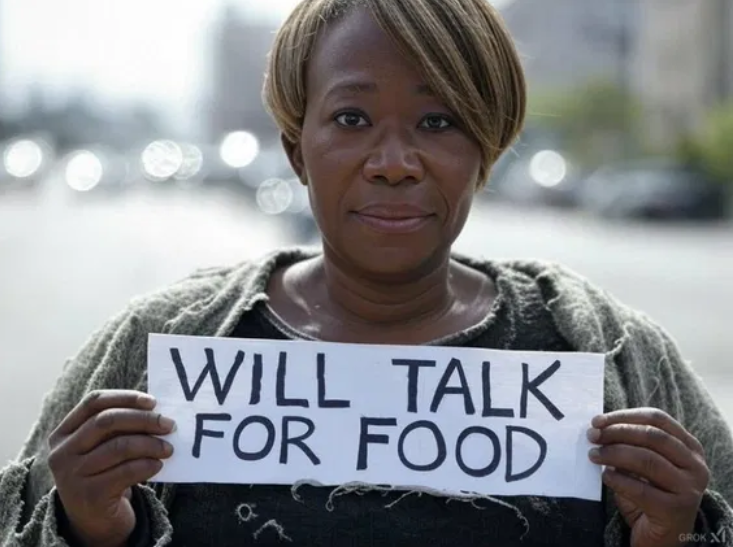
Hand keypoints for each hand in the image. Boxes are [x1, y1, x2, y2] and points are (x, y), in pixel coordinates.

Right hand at [48, 390, 175, 546]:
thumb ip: (120, 427)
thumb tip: (157, 411)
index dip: (125, 397)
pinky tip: (157, 465)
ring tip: (168, 449)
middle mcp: (62, 452)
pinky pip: (126, 472)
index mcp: (63, 433)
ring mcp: (72, 475)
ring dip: (151, 444)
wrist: (94, 519)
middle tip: (169, 425)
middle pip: (107, 421)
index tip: (153, 401)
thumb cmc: (104, 472)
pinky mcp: (89, 495)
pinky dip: (147, 465)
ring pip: (119, 446)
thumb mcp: (103, 447)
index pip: (93, 402)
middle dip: (144, 420)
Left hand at [587, 408, 708, 546]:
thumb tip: (598, 429)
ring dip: (614, 454)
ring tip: (594, 455)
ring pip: (647, 459)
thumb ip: (628, 446)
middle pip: (652, 436)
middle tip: (592, 437)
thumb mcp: (641, 466)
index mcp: (690, 447)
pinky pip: (641, 489)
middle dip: (617, 432)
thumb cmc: (649, 494)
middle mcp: (695, 465)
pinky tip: (605, 476)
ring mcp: (689, 488)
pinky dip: (618, 479)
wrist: (663, 537)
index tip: (597, 421)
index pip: (657, 419)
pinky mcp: (676, 510)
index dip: (624, 416)